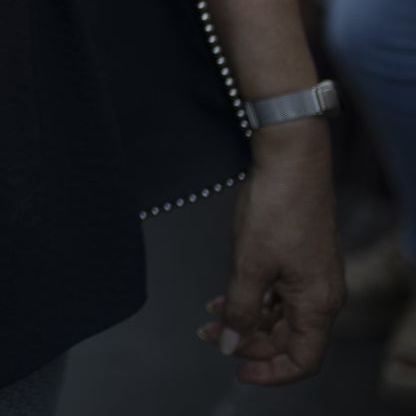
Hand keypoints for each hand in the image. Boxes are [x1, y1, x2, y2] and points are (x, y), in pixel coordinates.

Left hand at [198, 121, 344, 383]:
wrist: (290, 161)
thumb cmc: (276, 209)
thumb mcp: (249, 265)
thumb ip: (240, 309)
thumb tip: (229, 344)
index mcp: (318, 304)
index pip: (302, 359)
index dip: (270, 371)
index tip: (237, 370)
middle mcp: (322, 294)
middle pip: (288, 338)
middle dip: (248, 341)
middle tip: (210, 335)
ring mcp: (313, 275)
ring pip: (280, 314)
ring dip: (246, 318)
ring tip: (210, 315)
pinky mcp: (301, 257)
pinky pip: (278, 292)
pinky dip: (252, 298)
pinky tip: (224, 294)